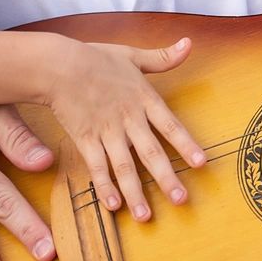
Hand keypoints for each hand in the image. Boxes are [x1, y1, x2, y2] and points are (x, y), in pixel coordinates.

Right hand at [51, 37, 205, 221]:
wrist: (58, 65)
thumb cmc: (96, 58)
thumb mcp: (133, 55)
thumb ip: (163, 57)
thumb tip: (189, 44)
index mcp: (144, 99)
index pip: (171, 125)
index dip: (187, 145)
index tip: (203, 164)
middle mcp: (129, 119)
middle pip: (151, 153)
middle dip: (167, 179)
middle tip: (181, 201)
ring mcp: (106, 131)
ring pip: (124, 166)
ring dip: (136, 192)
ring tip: (145, 216)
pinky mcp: (86, 140)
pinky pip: (97, 166)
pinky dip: (105, 186)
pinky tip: (113, 206)